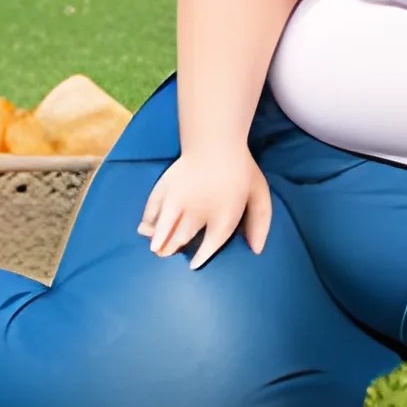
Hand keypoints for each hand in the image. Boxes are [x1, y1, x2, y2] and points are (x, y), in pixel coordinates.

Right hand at [138, 147, 272, 268]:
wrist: (215, 142)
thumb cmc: (241, 170)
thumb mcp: (259, 195)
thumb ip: (259, 224)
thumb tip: (257, 250)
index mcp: (223, 217)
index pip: (209, 246)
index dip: (200, 257)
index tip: (193, 264)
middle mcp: (198, 213)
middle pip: (180, 240)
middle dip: (173, 250)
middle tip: (169, 254)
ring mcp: (178, 202)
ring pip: (162, 231)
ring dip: (158, 242)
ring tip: (157, 249)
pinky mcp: (164, 190)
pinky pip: (151, 213)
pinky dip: (148, 223)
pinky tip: (147, 229)